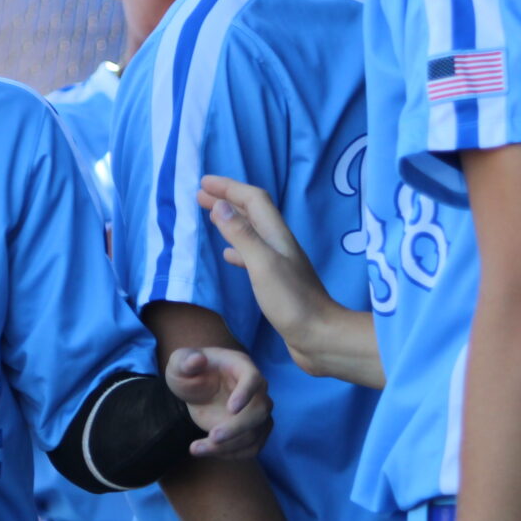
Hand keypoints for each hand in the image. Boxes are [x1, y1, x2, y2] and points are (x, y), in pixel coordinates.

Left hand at [164, 346, 270, 458]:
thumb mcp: (179, 364)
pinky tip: (207, 451)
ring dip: (229, 446)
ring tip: (196, 448)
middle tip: (212, 437)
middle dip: (238, 427)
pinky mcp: (253, 430)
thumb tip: (197, 360)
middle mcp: (256, 389)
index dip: (246, 393)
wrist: (196, 387)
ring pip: (255, 433)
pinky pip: (252, 447)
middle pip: (260, 410)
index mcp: (241, 367)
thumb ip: (185, 361)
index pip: (253, 378)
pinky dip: (232, 454)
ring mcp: (256, 411)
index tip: (232, 408)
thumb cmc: (189, 371)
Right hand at [199, 175, 337, 372]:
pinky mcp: (276, 283)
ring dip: (230, 221)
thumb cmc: (292, 302)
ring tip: (211, 216)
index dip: (229, 187)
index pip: (253, 200)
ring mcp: (279, 264)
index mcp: (277, 236)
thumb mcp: (262, 265)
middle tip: (200, 194)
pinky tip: (228, 255)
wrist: (320, 337)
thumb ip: (241, 235)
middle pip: (252, 212)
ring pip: (251, 232)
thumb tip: (220, 206)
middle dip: (227, 199)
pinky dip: (237, 248)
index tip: (203, 182)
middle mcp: (279, 245)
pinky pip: (252, 256)